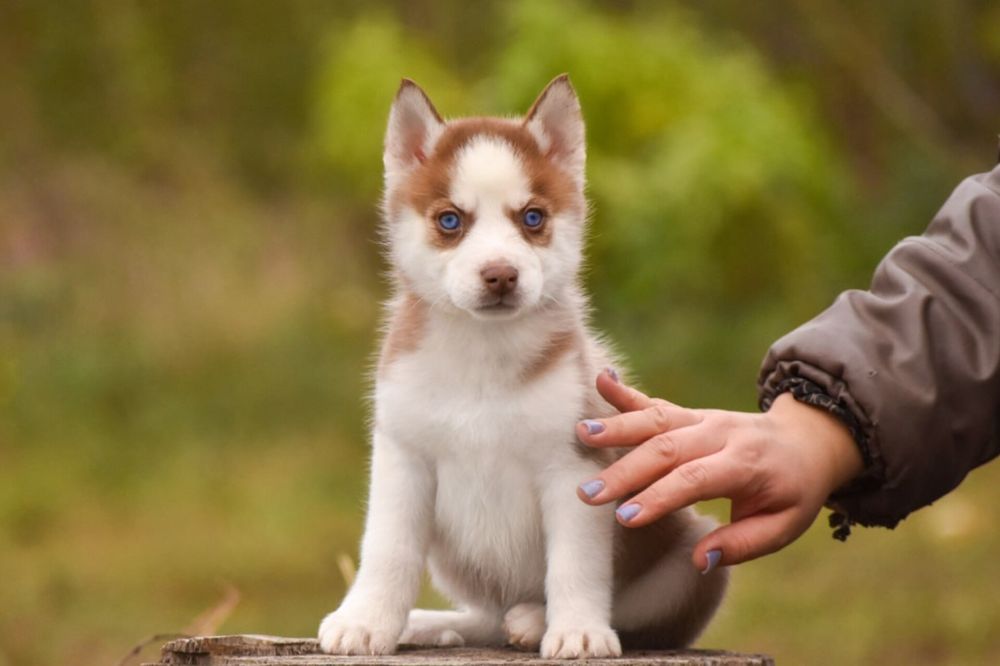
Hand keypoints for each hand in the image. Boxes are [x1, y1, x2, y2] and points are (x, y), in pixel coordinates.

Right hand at [576, 370, 863, 569]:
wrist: (805, 441)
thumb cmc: (792, 491)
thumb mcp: (784, 526)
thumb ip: (742, 544)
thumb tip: (700, 560)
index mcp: (745, 463)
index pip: (695, 479)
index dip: (659, 497)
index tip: (625, 517)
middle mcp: (720, 434)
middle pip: (666, 448)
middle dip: (625, 471)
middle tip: (588, 493)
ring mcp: (702, 419)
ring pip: (655, 420)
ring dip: (617, 426)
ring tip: (581, 433)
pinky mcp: (689, 414)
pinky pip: (655, 403)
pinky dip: (626, 392)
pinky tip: (600, 379)